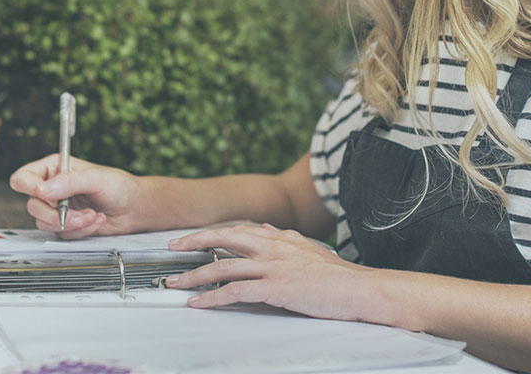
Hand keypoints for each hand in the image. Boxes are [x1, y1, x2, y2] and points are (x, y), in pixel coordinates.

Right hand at [9, 154, 141, 238]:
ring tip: (92, 215)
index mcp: (54, 168)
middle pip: (33, 206)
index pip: (24, 178)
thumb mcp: (96, 178)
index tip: (45, 195)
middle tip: (77, 213)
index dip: (30, 188)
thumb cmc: (118, 186)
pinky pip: (61, 234)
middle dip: (57, 214)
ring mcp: (57, 209)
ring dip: (72, 223)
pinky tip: (95, 220)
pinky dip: (80, 230)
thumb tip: (43, 189)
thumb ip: (69, 182)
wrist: (132, 208)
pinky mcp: (65, 225)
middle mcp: (52, 189)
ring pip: (45, 223)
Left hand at [165, 223, 374, 321]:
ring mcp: (273, 267)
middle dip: (194, 242)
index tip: (194, 237)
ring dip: (195, 275)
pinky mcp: (275, 288)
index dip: (213, 233)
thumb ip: (284, 238)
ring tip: (176, 283)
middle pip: (224, 238)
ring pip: (224, 267)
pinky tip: (199, 303)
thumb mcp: (308, 249)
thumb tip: (263, 227)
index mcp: (281, 238)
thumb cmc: (337, 275)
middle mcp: (273, 247)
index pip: (238, 230)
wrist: (358, 288)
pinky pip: (235, 292)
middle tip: (172, 246)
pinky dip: (212, 297)